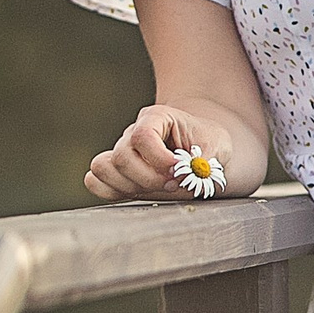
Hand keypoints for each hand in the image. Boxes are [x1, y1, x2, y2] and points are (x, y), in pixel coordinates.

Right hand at [85, 104, 233, 202]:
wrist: (200, 148)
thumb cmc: (208, 142)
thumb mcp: (218, 144)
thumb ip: (206, 157)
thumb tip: (189, 174)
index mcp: (155, 118)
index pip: (142, 136)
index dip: (159, 158)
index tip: (178, 170)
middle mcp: (132, 134)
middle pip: (121, 156)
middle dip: (148, 178)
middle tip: (174, 184)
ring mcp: (121, 153)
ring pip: (103, 168)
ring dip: (130, 187)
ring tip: (159, 189)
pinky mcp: (117, 174)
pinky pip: (95, 182)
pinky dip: (112, 192)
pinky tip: (139, 194)